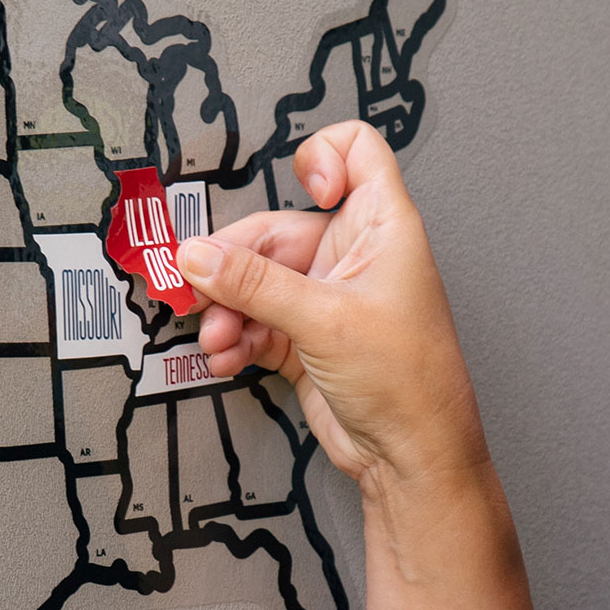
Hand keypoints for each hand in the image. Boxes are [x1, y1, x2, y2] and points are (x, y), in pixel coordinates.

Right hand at [177, 122, 485, 496]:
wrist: (412, 457)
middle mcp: (354, 255)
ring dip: (227, 308)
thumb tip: (198, 257)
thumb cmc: (409, 383)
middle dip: (232, 262)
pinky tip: (226, 357)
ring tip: (217, 338)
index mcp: (380, 227)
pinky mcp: (306, 338)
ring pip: (256, 280)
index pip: (356, 151)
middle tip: (197, 290)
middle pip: (275, 230)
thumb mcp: (324, 321)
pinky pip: (255, 321)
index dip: (322, 155)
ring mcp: (327, 297)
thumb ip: (254, 285)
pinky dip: (235, 337)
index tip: (299, 188)